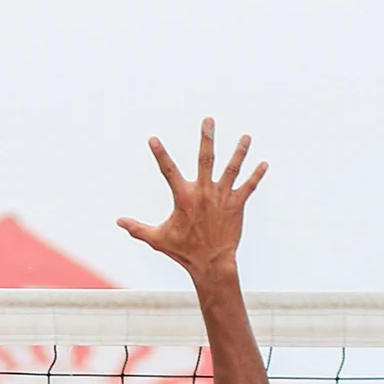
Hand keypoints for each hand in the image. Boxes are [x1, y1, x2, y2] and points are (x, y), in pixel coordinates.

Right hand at [118, 118, 266, 279]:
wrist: (211, 264)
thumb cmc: (183, 251)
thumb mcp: (157, 239)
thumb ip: (137, 228)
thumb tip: (118, 222)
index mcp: (184, 197)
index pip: (168, 170)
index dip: (160, 154)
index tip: (153, 139)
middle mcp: (204, 192)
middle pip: (206, 159)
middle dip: (207, 138)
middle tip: (209, 120)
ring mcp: (222, 197)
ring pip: (232, 169)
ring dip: (239, 152)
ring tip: (246, 137)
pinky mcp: (237, 205)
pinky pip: (249, 187)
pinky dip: (257, 175)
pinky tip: (264, 163)